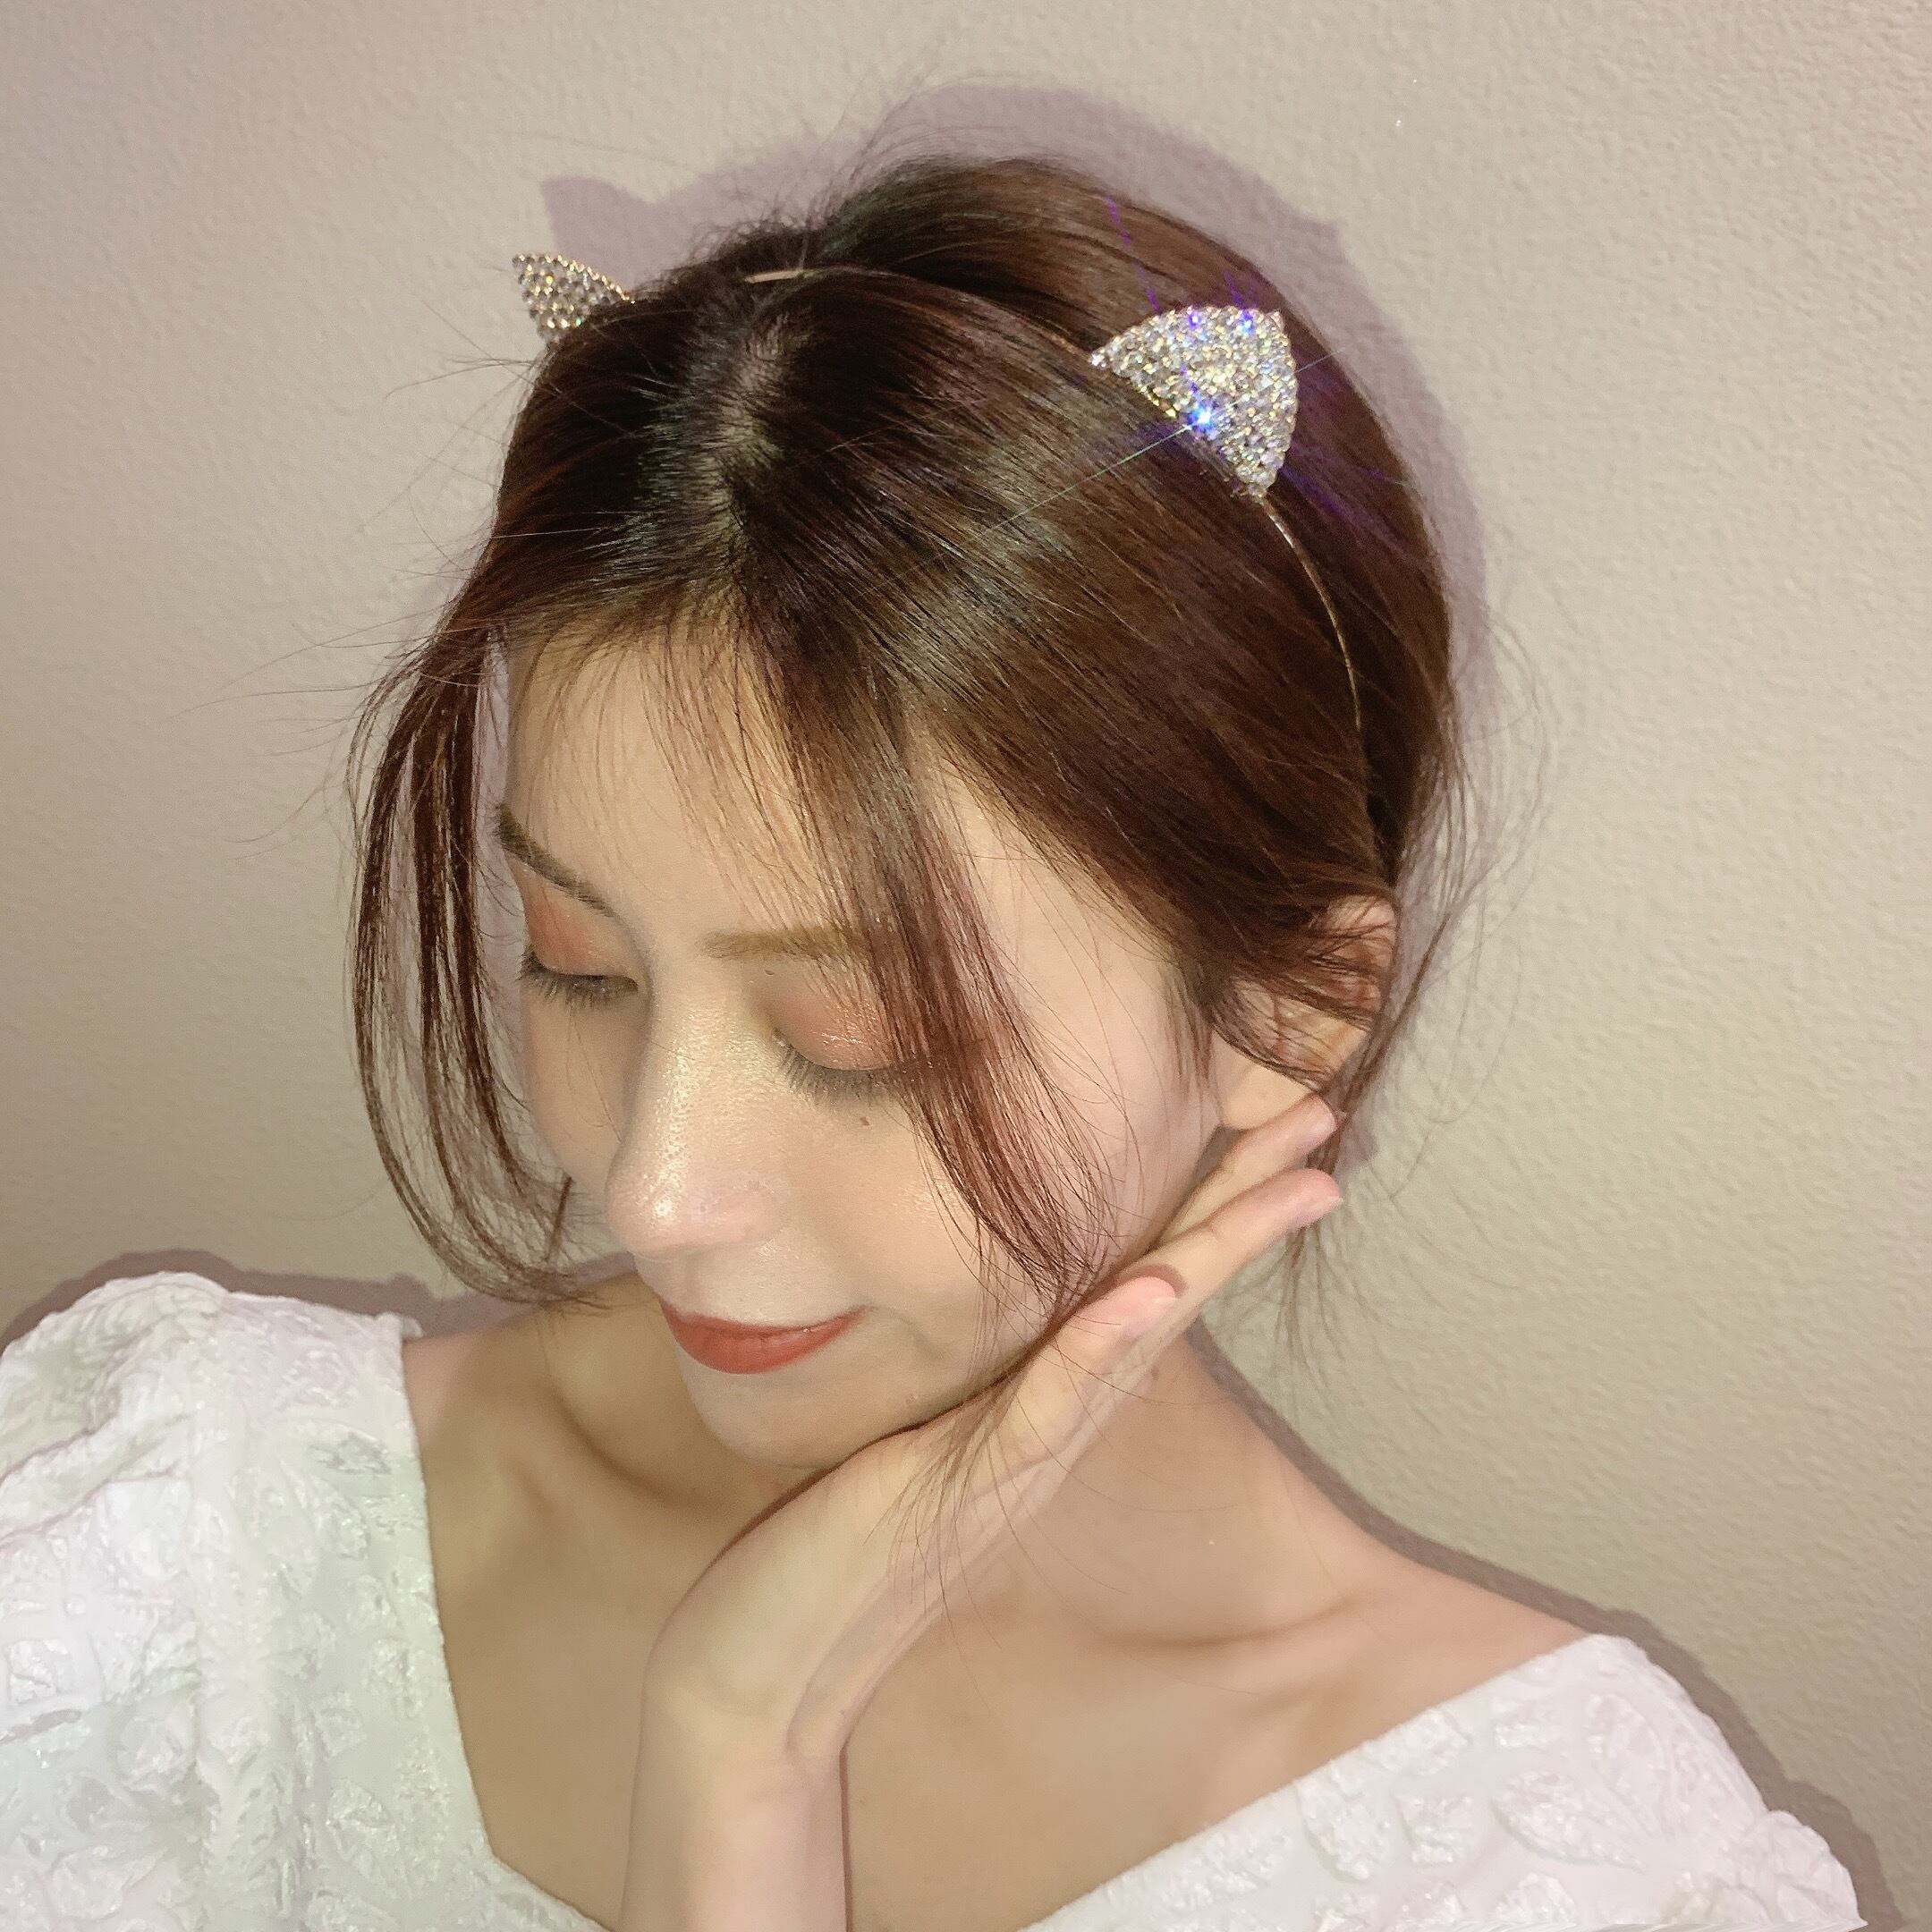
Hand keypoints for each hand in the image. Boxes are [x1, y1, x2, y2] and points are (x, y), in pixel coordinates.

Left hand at [636, 1090, 1346, 1771]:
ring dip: (1215, 1248)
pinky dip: (1103, 1342)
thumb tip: (991, 1322)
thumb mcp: (909, 1436)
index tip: (1264, 1122)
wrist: (768, 1674)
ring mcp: (1021, 1453)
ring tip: (1291, 1179)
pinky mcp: (966, 1481)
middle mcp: (1053, 1423)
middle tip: (1320, 1115)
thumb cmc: (824, 1547)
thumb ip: (967, 1387)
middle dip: (1244, 1199)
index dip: (1204, 1200)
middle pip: (1171, 1287)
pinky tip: (1151, 1287)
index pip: (1143, 1279)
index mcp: (1040, 1401)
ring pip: (1139, 1330)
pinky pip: (1047, 1402)